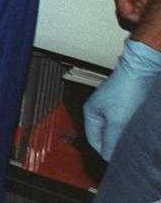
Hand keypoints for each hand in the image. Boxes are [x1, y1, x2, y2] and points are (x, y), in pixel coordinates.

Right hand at [84, 39, 160, 159]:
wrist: (140, 70)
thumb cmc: (126, 91)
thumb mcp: (118, 121)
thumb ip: (111, 140)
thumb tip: (107, 156)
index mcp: (90, 112)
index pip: (93, 140)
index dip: (105, 151)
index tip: (118, 160)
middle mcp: (97, 109)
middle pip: (103, 134)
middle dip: (114, 144)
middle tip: (127, 151)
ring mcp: (109, 105)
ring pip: (113, 128)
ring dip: (122, 136)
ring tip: (133, 140)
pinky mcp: (121, 103)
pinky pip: (121, 121)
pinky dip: (127, 128)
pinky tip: (136, 129)